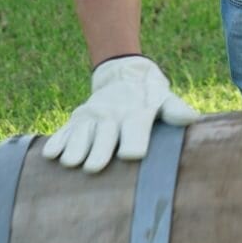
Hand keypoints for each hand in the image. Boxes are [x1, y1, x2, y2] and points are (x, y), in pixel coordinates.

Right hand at [42, 55, 199, 172]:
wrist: (124, 74)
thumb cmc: (149, 96)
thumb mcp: (164, 99)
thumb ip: (175, 110)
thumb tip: (191, 117)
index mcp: (135, 113)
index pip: (135, 131)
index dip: (133, 144)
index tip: (130, 156)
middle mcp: (111, 115)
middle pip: (104, 136)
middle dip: (99, 151)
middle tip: (93, 168)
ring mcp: (91, 117)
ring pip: (81, 134)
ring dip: (75, 148)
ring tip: (70, 163)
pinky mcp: (77, 119)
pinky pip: (64, 131)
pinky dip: (57, 143)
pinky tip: (50, 155)